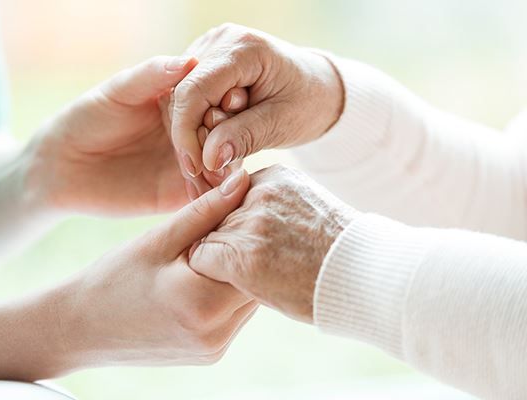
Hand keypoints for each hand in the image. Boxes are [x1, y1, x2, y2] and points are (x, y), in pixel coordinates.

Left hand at [24, 55, 224, 216]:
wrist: (63, 166)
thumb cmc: (88, 118)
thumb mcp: (119, 90)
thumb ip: (153, 74)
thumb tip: (190, 60)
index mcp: (184, 104)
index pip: (217, 101)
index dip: (224, 103)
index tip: (229, 103)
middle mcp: (193, 134)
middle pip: (227, 137)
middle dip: (230, 140)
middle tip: (226, 144)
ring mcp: (191, 166)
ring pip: (223, 169)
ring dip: (227, 171)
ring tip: (223, 172)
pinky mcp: (182, 196)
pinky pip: (208, 199)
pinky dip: (217, 199)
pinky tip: (219, 196)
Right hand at [52, 168, 256, 367]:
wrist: (81, 328)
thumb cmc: (113, 277)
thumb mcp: (158, 239)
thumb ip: (205, 211)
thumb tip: (242, 180)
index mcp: (202, 303)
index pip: (253, 257)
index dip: (251, 227)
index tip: (242, 206)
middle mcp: (215, 334)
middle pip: (256, 280)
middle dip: (249, 249)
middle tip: (234, 223)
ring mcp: (214, 348)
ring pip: (249, 298)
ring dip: (240, 271)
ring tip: (219, 248)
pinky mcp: (211, 354)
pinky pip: (234, 315)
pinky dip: (228, 292)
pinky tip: (209, 274)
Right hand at [171, 23, 343, 176]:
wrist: (318, 88)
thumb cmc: (307, 103)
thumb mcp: (282, 124)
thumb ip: (244, 138)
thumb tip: (208, 158)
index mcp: (243, 48)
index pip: (194, 90)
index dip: (186, 132)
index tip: (195, 167)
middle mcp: (221, 40)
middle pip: (183, 94)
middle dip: (194, 135)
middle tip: (216, 167)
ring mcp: (211, 47)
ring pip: (181, 98)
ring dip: (197, 131)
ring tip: (223, 153)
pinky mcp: (206, 61)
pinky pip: (188, 97)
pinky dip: (199, 123)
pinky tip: (220, 138)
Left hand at [188, 165, 356, 322]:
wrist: (365, 278)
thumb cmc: (339, 253)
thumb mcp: (307, 210)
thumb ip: (273, 205)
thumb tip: (242, 214)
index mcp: (274, 177)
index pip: (230, 196)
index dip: (236, 225)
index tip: (256, 244)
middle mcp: (256, 191)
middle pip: (216, 216)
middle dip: (226, 240)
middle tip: (254, 263)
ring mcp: (246, 221)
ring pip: (206, 237)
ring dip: (220, 259)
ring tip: (253, 275)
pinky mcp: (237, 252)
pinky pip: (200, 259)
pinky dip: (212, 274)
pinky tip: (241, 283)